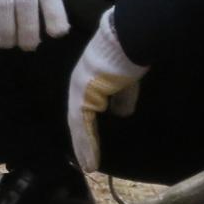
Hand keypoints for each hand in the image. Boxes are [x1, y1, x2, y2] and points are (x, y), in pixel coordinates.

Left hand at [66, 8, 148, 172]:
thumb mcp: (126, 82)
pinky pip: (82, 125)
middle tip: (84, 163)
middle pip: (76, 121)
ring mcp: (78, 91)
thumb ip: (122, 98)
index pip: (83, 111)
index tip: (89, 147)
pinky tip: (90, 159)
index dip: (86, 130)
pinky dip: (86, 144)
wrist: (126, 37)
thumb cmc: (127, 54)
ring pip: (77, 126)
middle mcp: (78, 87)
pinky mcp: (83, 96)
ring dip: (83, 148)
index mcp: (88, 82)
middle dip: (81, 142)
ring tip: (87, 166)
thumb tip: (122, 114)